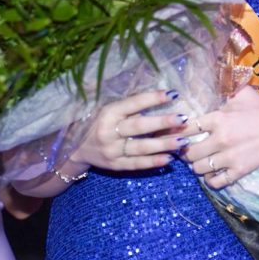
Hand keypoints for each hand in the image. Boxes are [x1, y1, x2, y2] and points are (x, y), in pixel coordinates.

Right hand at [69, 90, 190, 171]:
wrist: (75, 148)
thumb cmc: (97, 122)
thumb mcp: (107, 109)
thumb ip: (128, 106)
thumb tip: (159, 97)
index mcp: (108, 113)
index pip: (133, 104)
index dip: (153, 98)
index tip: (173, 94)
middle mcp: (108, 131)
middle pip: (139, 126)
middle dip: (162, 123)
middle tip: (183, 119)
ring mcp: (111, 150)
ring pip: (140, 147)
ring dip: (163, 144)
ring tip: (182, 141)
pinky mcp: (114, 165)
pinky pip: (136, 164)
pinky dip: (153, 162)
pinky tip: (169, 159)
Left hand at [185, 86, 258, 189]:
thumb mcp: (243, 94)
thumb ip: (225, 88)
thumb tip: (211, 79)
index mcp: (219, 118)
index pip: (187, 128)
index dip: (177, 131)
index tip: (174, 133)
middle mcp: (221, 139)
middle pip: (189, 152)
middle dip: (184, 151)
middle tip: (186, 149)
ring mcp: (229, 157)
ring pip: (198, 168)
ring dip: (195, 165)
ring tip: (197, 160)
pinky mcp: (239, 171)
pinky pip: (215, 182)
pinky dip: (209, 180)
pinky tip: (211, 174)